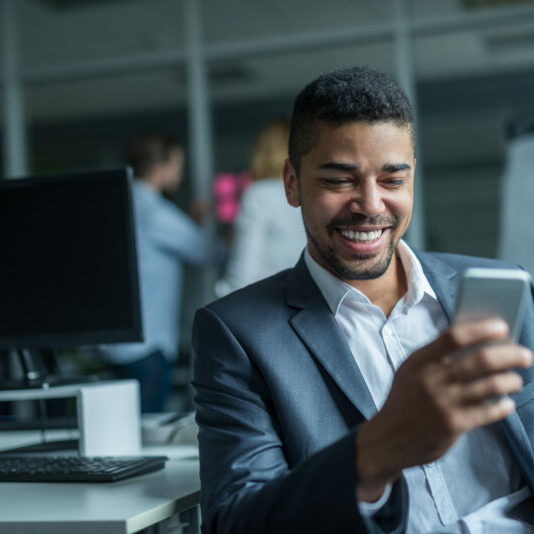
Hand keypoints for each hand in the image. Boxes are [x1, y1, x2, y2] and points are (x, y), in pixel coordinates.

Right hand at [355, 318, 532, 501]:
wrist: (389, 437)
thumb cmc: (406, 398)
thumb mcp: (411, 370)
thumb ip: (436, 356)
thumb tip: (477, 340)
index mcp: (420, 361)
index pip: (453, 336)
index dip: (481, 329)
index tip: (502, 326)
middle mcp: (432, 379)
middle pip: (481, 360)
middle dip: (510, 355)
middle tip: (525, 355)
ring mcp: (443, 403)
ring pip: (491, 386)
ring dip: (511, 380)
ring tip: (516, 379)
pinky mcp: (454, 425)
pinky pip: (489, 412)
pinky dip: (503, 406)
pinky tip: (506, 403)